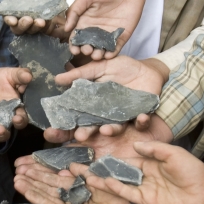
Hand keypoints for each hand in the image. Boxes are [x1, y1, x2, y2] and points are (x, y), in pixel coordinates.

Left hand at [0, 68, 32, 142]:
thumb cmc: (2, 78)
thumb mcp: (12, 74)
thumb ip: (20, 75)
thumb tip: (28, 76)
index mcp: (15, 109)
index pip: (20, 119)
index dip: (20, 120)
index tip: (17, 118)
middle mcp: (3, 118)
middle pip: (6, 131)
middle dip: (3, 132)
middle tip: (0, 130)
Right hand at [2, 0, 69, 38]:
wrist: (49, 6)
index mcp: (14, 14)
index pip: (8, 18)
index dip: (9, 20)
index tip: (13, 21)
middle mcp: (20, 24)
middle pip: (18, 29)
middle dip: (23, 25)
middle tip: (28, 20)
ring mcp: (31, 29)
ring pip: (30, 31)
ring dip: (35, 27)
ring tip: (41, 22)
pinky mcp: (42, 32)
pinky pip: (43, 31)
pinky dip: (46, 27)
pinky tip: (49, 22)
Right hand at [14, 161, 134, 203]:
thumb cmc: (126, 189)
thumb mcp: (104, 174)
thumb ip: (86, 172)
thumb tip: (68, 167)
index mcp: (84, 186)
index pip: (59, 176)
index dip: (44, 169)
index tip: (28, 162)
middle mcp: (78, 198)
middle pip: (51, 187)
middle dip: (34, 178)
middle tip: (17, 169)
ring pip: (50, 198)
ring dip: (33, 189)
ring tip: (17, 180)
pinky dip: (41, 200)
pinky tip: (28, 191)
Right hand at [44, 56, 166, 142]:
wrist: (148, 69)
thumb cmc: (123, 68)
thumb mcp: (101, 67)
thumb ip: (81, 74)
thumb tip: (57, 79)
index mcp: (95, 105)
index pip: (79, 117)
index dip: (69, 124)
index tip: (55, 130)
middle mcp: (107, 116)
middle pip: (94, 127)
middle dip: (87, 132)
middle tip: (80, 137)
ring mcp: (124, 118)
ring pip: (116, 128)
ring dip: (111, 130)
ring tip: (106, 130)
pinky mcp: (141, 117)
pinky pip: (141, 123)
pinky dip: (141, 121)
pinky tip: (140, 117)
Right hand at [64, 0, 144, 59]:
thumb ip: (75, 10)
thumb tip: (67, 28)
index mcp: (85, 22)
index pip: (77, 37)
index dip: (74, 45)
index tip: (74, 50)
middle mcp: (95, 31)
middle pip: (88, 45)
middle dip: (86, 50)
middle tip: (87, 50)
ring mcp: (108, 34)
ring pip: (101, 49)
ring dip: (98, 54)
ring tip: (97, 55)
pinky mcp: (121, 36)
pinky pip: (115, 48)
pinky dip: (112, 53)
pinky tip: (108, 55)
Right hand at [76, 141, 203, 203]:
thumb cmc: (192, 170)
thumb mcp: (173, 153)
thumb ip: (154, 149)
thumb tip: (135, 144)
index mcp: (150, 162)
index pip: (128, 157)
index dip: (113, 155)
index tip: (97, 149)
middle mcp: (144, 175)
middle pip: (119, 171)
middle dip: (102, 168)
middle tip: (83, 164)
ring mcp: (143, 188)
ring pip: (119, 183)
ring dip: (103, 179)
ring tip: (85, 175)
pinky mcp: (145, 200)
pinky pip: (127, 193)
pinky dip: (115, 188)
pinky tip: (103, 182)